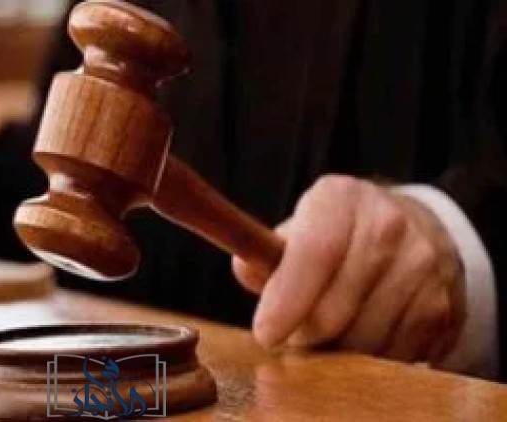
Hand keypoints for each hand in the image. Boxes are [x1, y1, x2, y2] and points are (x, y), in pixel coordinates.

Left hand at [233, 175, 465, 363]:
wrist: (413, 230)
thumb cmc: (336, 237)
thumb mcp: (298, 229)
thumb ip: (264, 253)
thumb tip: (248, 271)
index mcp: (340, 199)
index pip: (314, 253)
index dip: (287, 300)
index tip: (266, 333)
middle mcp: (388, 225)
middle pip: (333, 310)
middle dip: (303, 334)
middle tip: (295, 331)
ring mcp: (421, 266)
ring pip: (361, 342)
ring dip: (336, 351)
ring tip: (332, 328)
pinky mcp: (441, 306)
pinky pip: (392, 356)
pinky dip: (369, 358)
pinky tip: (364, 332)